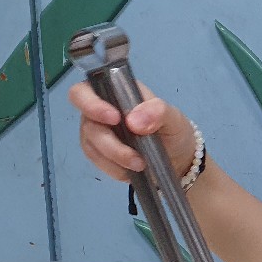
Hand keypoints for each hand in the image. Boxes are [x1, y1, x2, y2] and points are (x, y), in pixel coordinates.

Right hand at [69, 79, 194, 182]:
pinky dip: (115, 168)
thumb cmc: (172, 130)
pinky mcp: (99, 154)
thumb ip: (157, 112)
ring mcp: (97, 134)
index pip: (84, 91)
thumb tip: (133, 120)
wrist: (178, 158)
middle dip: (110, 143)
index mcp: (115, 92)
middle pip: (88, 124)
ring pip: (91, 146)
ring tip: (141, 164)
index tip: (114, 118)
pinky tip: (133, 170)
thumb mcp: (173, 118)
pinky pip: (98, 162)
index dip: (91, 104)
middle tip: (134, 156)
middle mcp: (99, 111)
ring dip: (116, 158)